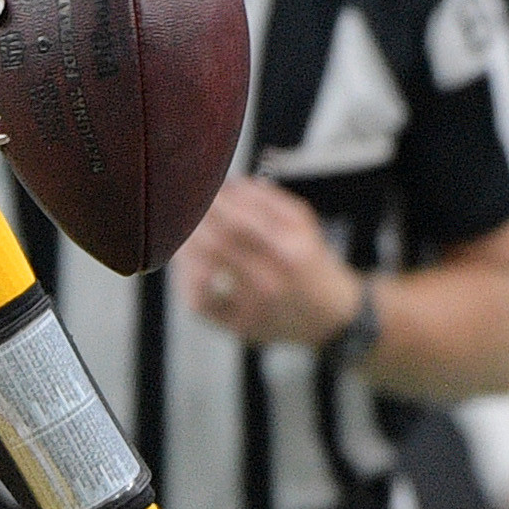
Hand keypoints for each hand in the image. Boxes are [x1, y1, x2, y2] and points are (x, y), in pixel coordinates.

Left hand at [172, 177, 364, 345]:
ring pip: (202, 270)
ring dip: (185, 245)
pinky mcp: (237, 325)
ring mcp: (252, 307)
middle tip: (183, 206)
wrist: (328, 316)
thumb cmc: (310, 264)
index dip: (213, 204)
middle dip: (195, 221)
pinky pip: (200, 302)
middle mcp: (271, 281)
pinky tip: (187, 262)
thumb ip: (268, 200)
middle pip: (217, 243)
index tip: (202, 190)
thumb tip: (230, 184)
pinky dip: (186, 279)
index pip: (238, 220)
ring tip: (180, 229)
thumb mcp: (303, 225)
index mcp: (291, 251)